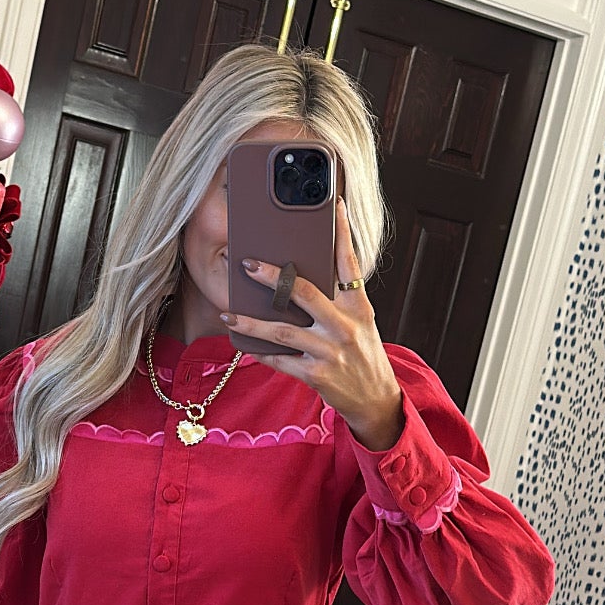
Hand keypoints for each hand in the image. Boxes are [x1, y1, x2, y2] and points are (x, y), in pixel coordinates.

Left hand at [221, 202, 405, 449]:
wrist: (376, 399)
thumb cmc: (362, 354)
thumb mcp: (360, 322)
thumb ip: (339, 298)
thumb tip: (304, 275)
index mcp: (358, 307)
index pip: (348, 263)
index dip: (341, 233)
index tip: (334, 206)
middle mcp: (345, 325)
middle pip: (304, 292)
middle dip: (273, 277)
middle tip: (247, 264)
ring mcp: (330, 351)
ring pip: (282, 330)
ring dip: (251, 322)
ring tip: (229, 312)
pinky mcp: (317, 374)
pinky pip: (280, 360)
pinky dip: (260, 352)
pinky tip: (242, 344)